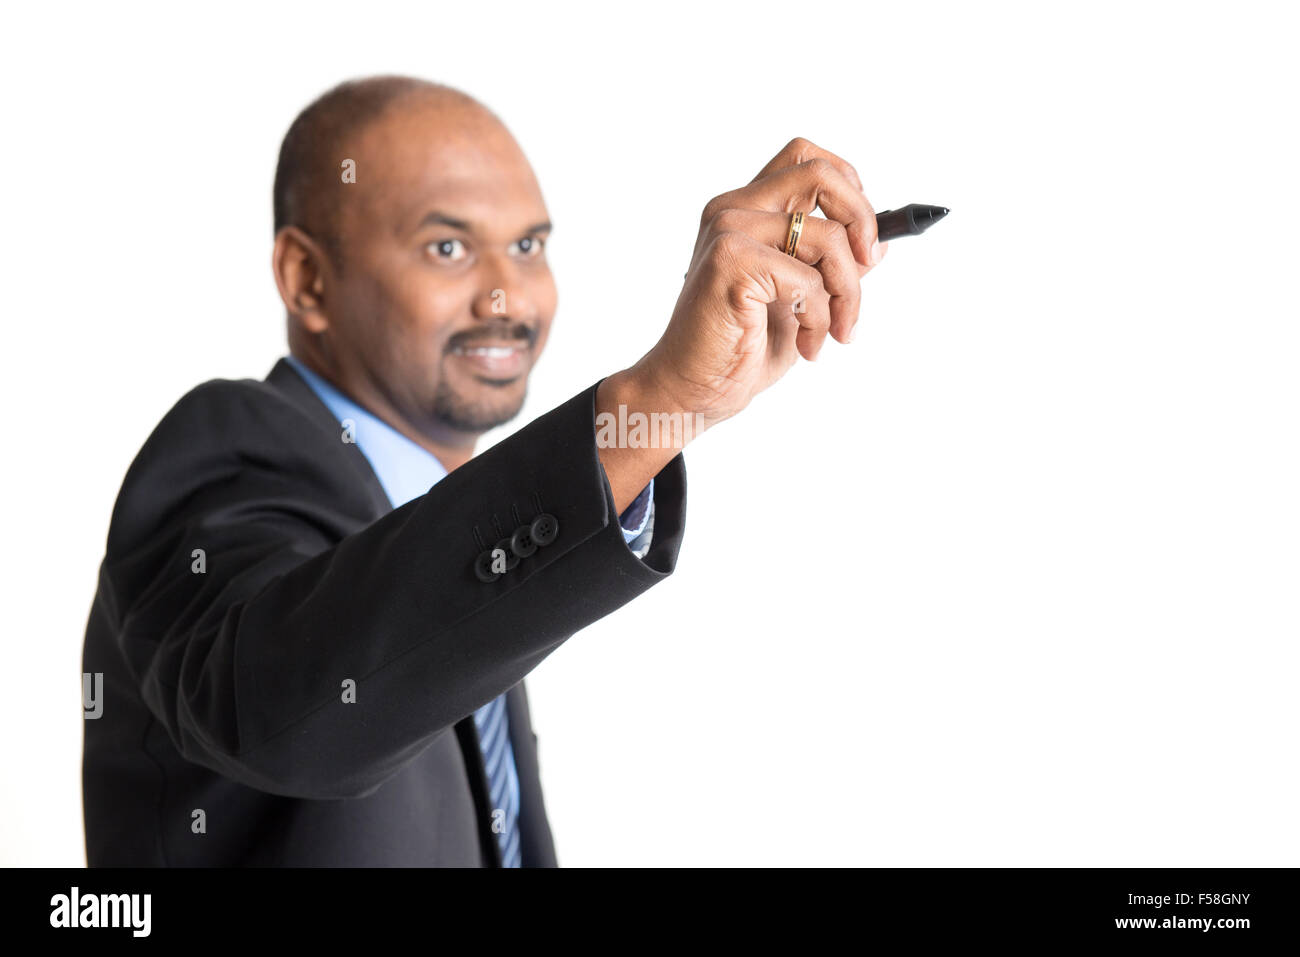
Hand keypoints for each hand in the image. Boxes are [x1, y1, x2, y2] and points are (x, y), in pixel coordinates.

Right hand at [634, 137, 887, 431]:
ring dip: (848, 292)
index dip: (849, 186)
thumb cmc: (740, 348)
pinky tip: (807, 345)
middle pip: (821, 173)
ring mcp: (728, 232)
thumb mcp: (801, 300)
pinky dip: (819, 318)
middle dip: (862, 220)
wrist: (693, 391)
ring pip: (828, 236)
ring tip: (834, 332)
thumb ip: (831, 267)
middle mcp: (732, 210)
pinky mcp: (730, 262)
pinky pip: (809, 279)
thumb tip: (879, 245)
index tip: (863, 238)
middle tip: (867, 266)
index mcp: (745, 210)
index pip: (805, 157)